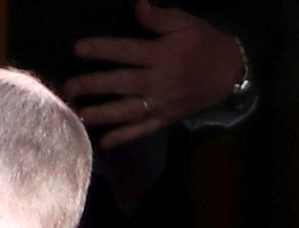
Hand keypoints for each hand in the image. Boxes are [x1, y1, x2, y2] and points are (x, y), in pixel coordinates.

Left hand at [66, 1, 247, 147]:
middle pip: (120, 83)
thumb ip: (159, 18)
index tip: (78, 49)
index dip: (101, 49)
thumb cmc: (203, 43)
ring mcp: (160, 103)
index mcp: (160, 55)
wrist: (229, 72)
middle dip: (93, 85)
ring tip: (80, 114)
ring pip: (127, 110)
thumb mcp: (184, 23)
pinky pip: (143, 129)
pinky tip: (105, 142)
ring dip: (103, 113)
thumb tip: (138, 6)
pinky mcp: (165, 118)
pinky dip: (124, 137)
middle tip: (69, 87)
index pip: (125, 52)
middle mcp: (157, 82)